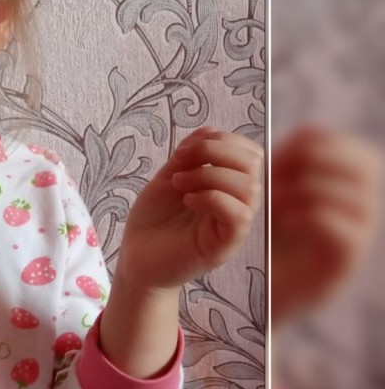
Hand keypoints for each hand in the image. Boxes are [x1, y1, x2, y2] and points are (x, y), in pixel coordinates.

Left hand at [118, 126, 263, 292]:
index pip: (249, 152)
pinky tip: (188, 200)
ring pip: (248, 187)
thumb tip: (210, 129)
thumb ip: (189, 156)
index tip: (183, 151)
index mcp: (227, 186)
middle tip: (179, 164)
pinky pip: (239, 215)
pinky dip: (212, 198)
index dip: (221, 140)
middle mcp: (237, 203)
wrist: (136, 259)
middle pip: (253, 163)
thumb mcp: (168, 178)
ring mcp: (233, 226)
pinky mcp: (225, 246)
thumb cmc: (153, 222)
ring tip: (178, 184)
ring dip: (208, 175)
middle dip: (214, 152)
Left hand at [271, 125, 381, 328]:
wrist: (260, 294)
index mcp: (346, 188)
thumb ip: (283, 169)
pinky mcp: (346, 263)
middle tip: (273, 176)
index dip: (312, 142)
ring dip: (304, 190)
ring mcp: (360, 236)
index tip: (273, 155)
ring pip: (355, 195)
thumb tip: (281, 141)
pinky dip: (305, 218)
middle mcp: (363, 208)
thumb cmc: (266, 242)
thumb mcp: (273, 198)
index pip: (350, 145)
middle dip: (314, 161)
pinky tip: (278, 223)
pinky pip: (342, 229)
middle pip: (366, 164)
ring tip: (269, 203)